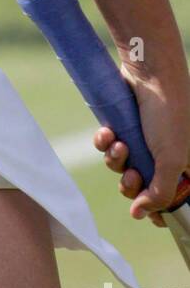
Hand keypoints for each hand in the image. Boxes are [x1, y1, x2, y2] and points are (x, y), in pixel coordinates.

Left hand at [93, 61, 189, 226]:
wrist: (149, 73)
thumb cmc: (168, 115)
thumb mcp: (171, 160)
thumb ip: (160, 194)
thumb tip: (140, 214)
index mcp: (185, 167)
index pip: (172, 200)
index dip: (156, 210)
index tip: (144, 213)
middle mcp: (164, 155)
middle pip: (141, 187)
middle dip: (131, 183)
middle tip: (131, 175)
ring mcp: (143, 140)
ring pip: (121, 166)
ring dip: (116, 160)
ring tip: (119, 145)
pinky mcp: (124, 126)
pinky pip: (108, 144)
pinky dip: (104, 142)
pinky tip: (107, 132)